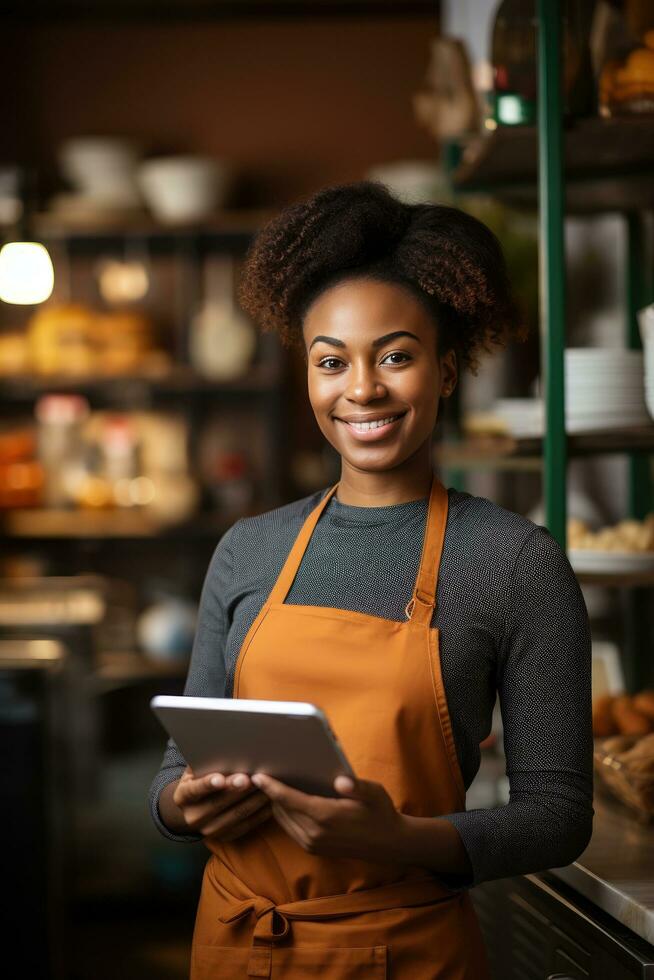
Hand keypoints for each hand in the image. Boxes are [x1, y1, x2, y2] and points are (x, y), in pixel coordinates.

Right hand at [172, 768, 271, 841]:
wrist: (197, 804)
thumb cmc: (201, 776)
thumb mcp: (197, 768)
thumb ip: (206, 761)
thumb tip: (224, 748)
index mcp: (182, 797)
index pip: (194, 790)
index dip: (207, 784)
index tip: (220, 777)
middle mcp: (192, 817)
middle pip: (218, 803)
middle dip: (237, 790)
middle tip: (253, 778)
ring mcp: (208, 830)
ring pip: (235, 814)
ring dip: (253, 800)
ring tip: (266, 786)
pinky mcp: (224, 837)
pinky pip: (245, 826)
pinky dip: (259, 813)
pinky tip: (269, 800)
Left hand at [250, 772, 404, 862]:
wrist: (388, 843)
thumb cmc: (380, 812)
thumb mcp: (374, 794)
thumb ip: (357, 786)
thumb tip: (341, 781)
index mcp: (326, 817)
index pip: (289, 800)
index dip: (272, 787)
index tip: (258, 776)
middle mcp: (315, 834)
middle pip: (281, 810)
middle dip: (270, 794)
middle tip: (262, 774)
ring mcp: (313, 844)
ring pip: (283, 821)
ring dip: (276, 805)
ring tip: (270, 786)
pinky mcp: (314, 849)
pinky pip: (291, 829)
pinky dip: (284, 815)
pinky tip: (285, 801)